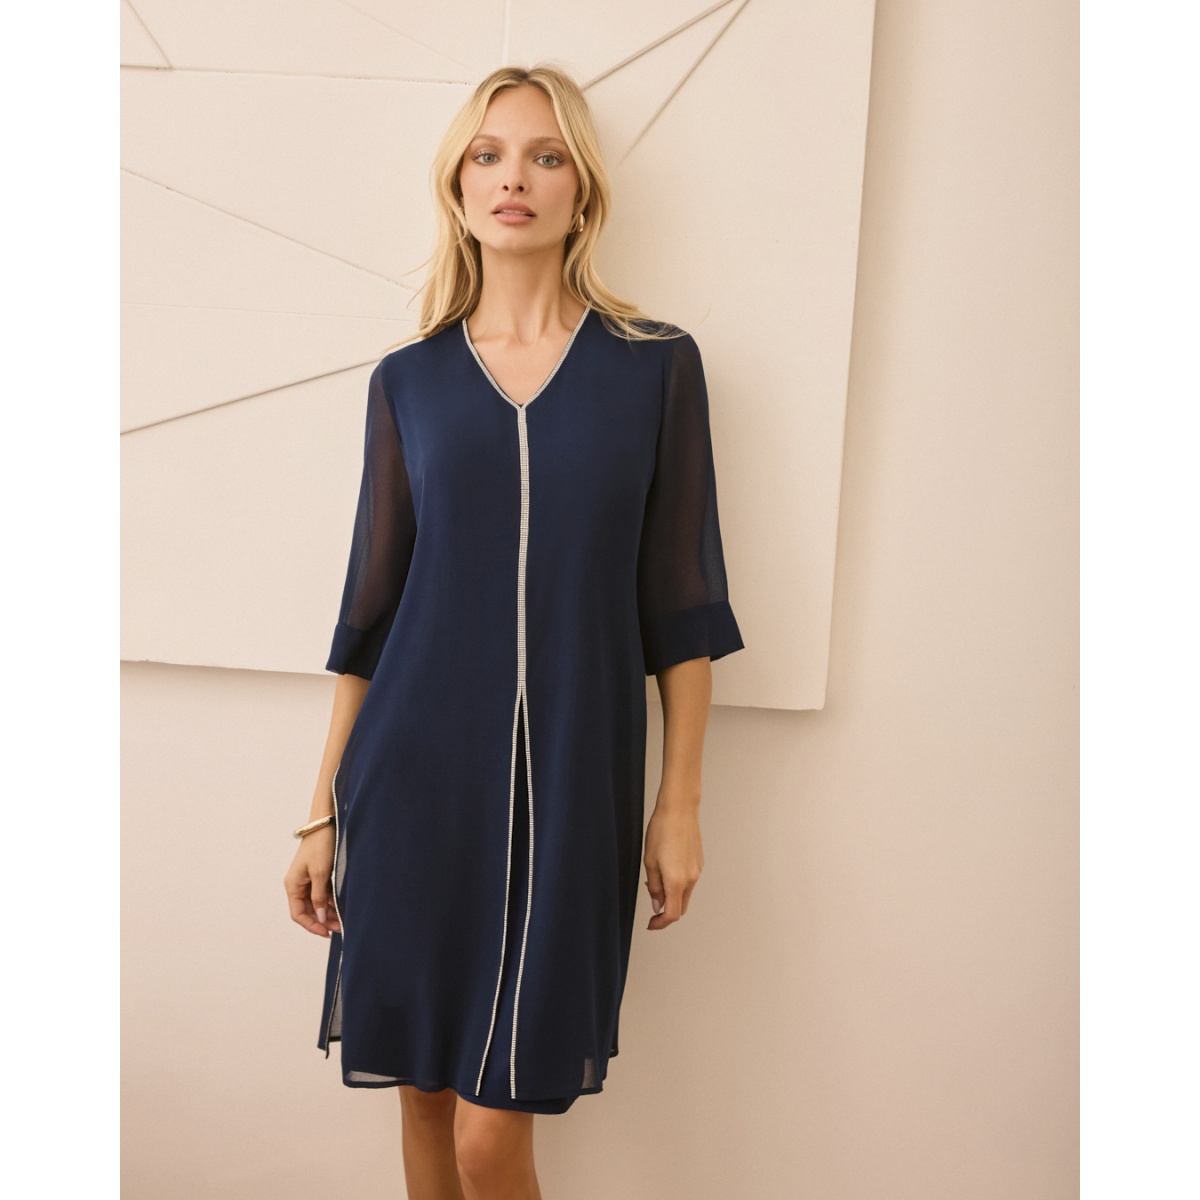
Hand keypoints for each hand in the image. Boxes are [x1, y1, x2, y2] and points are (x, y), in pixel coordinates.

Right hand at [284, 825, 341, 937]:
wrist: (326, 823)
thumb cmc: (320, 845)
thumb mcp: (320, 873)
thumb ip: (319, 897)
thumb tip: (321, 918)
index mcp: (292, 885)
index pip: (298, 914)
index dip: (311, 925)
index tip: (326, 932)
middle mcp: (298, 885)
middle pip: (307, 911)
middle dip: (322, 921)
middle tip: (339, 928)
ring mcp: (307, 880)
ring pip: (316, 904)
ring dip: (328, 913)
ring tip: (343, 920)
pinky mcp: (318, 875)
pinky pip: (322, 894)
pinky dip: (331, 902)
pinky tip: (342, 907)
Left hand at [643, 802, 703, 930]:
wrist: (679, 809)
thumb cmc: (662, 830)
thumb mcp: (650, 861)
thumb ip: (655, 887)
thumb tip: (657, 905)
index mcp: (677, 881)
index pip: (672, 914)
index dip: (660, 923)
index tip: (651, 924)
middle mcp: (691, 879)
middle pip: (682, 907)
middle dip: (667, 913)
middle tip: (652, 909)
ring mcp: (697, 870)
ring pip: (686, 894)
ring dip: (672, 897)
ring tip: (656, 883)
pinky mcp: (699, 862)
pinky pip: (689, 881)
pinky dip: (678, 884)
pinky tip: (666, 871)